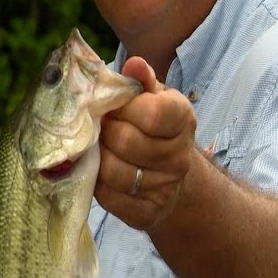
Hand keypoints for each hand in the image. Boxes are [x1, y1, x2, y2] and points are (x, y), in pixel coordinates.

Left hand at [94, 57, 196, 229]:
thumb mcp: (152, 100)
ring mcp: (163, 188)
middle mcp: (178, 157)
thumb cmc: (154, 130)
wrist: (171, 181)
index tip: (114, 108)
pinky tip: (97, 172)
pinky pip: (109, 198)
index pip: (152, 113)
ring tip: (95, 149)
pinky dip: (96, 184)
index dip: (124, 109)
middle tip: (98, 129)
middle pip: (126, 142)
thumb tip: (134, 64)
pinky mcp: (145, 213)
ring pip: (114, 172)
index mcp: (182, 120)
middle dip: (104, 133)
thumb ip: (141, 83)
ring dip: (97, 158)